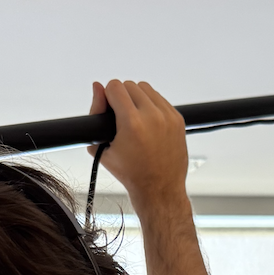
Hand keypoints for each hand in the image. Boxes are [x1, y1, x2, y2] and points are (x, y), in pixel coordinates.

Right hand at [89, 79, 188, 211]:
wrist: (160, 189)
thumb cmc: (131, 173)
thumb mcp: (103, 148)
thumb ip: (95, 113)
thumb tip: (97, 87)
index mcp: (132, 123)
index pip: (115, 86)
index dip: (108, 96)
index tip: (109, 108)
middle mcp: (152, 116)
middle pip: (130, 85)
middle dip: (122, 97)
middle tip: (121, 115)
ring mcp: (168, 117)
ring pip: (146, 89)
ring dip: (137, 98)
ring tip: (135, 118)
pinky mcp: (178, 119)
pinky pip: (160, 99)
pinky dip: (152, 105)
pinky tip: (147, 122)